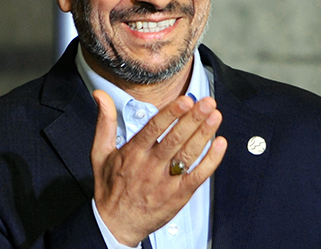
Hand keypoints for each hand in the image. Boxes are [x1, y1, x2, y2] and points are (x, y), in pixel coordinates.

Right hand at [90, 90, 226, 245]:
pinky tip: (220, 144)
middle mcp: (150, 165)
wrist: (115, 225)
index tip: (185, 100)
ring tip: (215, 116)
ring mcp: (166, 181)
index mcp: (133, 153)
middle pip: (175, 138)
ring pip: (188, 154)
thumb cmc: (110, 187)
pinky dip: (211, 160)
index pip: (154, 128)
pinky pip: (198, 175)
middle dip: (193, 118)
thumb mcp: (100, 153)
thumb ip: (105, 122)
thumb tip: (101, 96)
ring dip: (204, 133)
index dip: (171, 113)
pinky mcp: (179, 195)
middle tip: (207, 102)